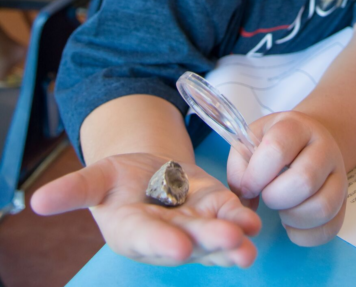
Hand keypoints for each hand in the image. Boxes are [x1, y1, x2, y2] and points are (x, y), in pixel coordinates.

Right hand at [31, 153, 260, 266]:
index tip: (179, 246)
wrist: (147, 174)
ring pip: (212, 236)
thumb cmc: (118, 180)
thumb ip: (74, 189)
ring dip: (232, 239)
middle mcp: (164, 234)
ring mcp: (192, 224)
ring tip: (249, 243)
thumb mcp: (95, 177)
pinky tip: (253, 222)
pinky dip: (241, 219)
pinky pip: (228, 217)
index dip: (161, 242)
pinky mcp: (212, 210)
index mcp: (131, 229)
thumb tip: (36, 200)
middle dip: (209, 243)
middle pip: (187, 240)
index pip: (145, 238)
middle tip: (232, 243)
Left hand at [227, 111, 346, 246]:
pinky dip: (306, 234)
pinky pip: (331, 227)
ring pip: (323, 207)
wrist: (311, 138)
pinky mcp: (344, 200)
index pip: (277, 149)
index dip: (256, 175)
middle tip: (266, 196)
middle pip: (304, 180)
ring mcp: (339, 174)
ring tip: (281, 209)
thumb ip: (240, 166)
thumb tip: (244, 199)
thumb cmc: (275, 142)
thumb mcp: (252, 139)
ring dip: (293, 218)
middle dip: (276, 198)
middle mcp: (324, 147)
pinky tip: (292, 222)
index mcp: (296, 127)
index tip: (249, 185)